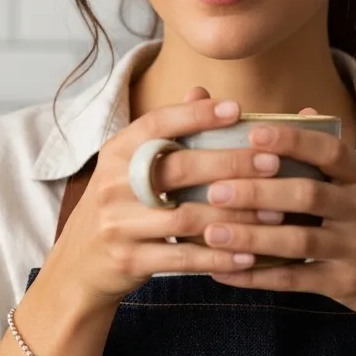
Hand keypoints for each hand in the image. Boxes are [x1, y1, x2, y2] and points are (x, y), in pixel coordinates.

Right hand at [44, 88, 282, 307]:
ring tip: (275, 214)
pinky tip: (250, 255)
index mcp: (117, 153)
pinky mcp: (129, 259)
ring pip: (187, 217)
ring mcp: (119, 223)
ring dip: (236, 216)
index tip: (237, 109)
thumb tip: (202, 91)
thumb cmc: (120, 206)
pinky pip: (183, 258)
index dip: (196, 115)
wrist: (80, 265)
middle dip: (231, 164)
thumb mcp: (130, 166)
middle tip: (273, 162)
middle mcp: (113, 184)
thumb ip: (166, 131)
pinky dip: (219, 257)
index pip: (157, 124)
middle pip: (178, 168)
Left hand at [201, 109, 355, 324]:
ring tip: (212, 233)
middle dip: (258, 191)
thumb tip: (302, 111)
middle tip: (215, 190)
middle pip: (308, 195)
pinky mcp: (346, 283)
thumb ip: (330, 156)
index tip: (253, 134)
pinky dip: (257, 276)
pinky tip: (224, 271)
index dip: (292, 140)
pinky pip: (296, 279)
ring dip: (252, 237)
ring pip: (299, 240)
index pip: (330, 151)